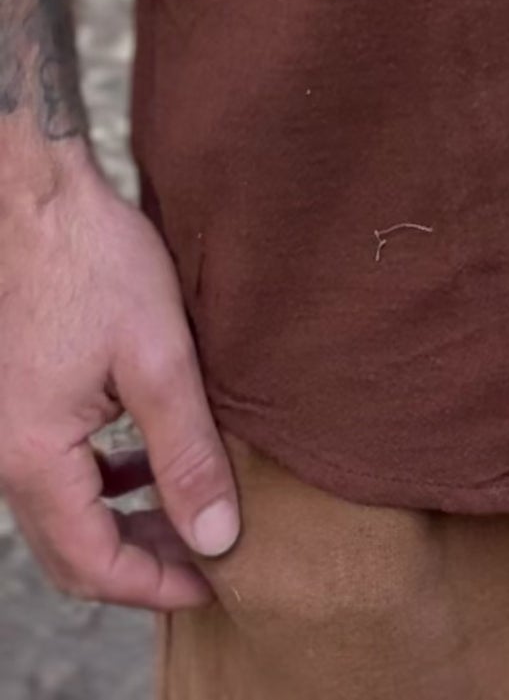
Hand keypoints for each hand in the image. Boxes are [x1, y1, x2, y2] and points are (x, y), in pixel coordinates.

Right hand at [0, 147, 237, 608]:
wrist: (35, 192)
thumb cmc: (93, 258)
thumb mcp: (159, 356)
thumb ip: (186, 453)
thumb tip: (217, 537)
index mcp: (33, 459)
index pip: (93, 565)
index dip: (157, 585)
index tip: (217, 584)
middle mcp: (4, 458)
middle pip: (70, 553)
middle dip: (140, 564)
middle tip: (208, 559)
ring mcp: (2, 432)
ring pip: (61, 514)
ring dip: (121, 524)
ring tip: (189, 513)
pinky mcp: (12, 403)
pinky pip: (52, 472)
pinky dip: (99, 484)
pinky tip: (143, 460)